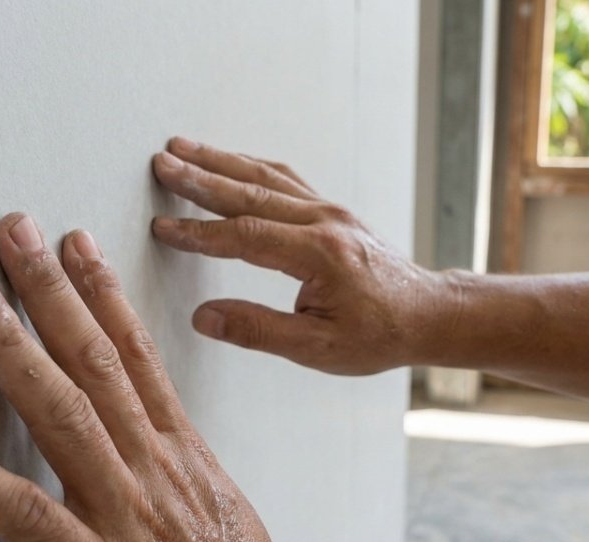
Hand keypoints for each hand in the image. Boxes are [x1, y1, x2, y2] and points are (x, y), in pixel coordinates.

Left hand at [0, 214, 341, 541]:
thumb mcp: (223, 518)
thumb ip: (178, 474)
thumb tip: (150, 448)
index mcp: (185, 457)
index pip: (138, 354)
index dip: (101, 292)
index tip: (75, 244)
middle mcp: (155, 470)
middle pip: (94, 360)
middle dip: (47, 289)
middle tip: (10, 232)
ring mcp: (125, 517)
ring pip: (60, 412)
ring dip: (8, 345)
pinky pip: (24, 515)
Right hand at [150, 137, 450, 375]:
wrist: (427, 314)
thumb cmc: (379, 335)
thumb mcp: (317, 348)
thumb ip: (258, 331)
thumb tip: (205, 318)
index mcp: (318, 254)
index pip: (245, 236)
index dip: (200, 233)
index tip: (164, 228)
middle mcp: (324, 222)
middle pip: (250, 192)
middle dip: (201, 177)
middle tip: (161, 163)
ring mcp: (329, 211)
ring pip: (266, 177)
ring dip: (221, 160)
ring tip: (181, 147)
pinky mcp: (331, 211)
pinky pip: (285, 179)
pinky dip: (251, 166)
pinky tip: (229, 160)